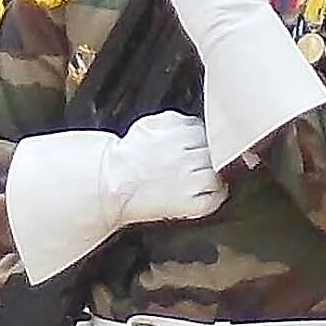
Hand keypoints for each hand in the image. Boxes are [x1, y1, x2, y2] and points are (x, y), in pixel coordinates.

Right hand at [112, 110, 227, 227]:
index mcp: (180, 134)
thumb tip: (196, 124)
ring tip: (202, 177)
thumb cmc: (126, 155)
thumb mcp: (150, 123)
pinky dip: (216, 197)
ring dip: (214, 176)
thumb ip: (177, 120)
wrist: (109, 182)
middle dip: (210, 156)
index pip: (207, 132)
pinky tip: (209, 193)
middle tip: (198, 162)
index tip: (198, 145)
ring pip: (217, 175)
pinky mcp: (188, 205)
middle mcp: (188, 157)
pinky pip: (213, 201)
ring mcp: (190, 182)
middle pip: (216, 153)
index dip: (203, 139)